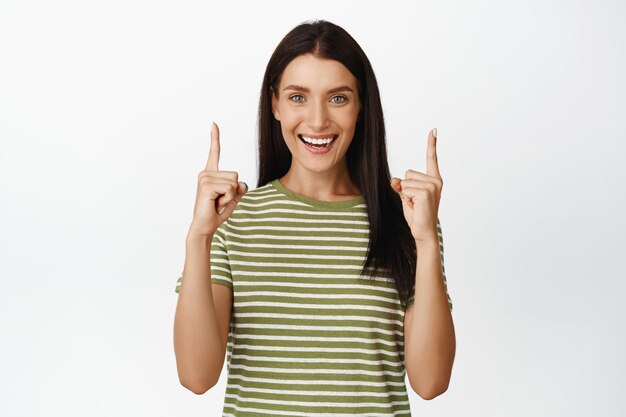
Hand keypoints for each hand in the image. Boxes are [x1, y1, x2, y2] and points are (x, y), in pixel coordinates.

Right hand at [188, 122, 247, 236]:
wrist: (205, 226)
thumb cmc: (217, 212)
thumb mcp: (233, 197)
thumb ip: (239, 188)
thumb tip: (241, 183)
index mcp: (210, 173)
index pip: (214, 152)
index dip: (215, 137)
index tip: (214, 123)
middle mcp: (205, 173)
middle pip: (235, 175)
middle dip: (234, 191)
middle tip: (220, 200)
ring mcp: (204, 178)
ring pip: (234, 182)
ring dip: (230, 196)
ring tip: (218, 202)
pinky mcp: (206, 186)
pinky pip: (230, 189)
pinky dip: (227, 199)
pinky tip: (216, 204)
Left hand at [390, 128, 441, 242]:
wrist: (423, 231)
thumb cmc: (416, 214)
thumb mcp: (406, 196)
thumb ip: (401, 185)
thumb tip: (394, 180)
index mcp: (434, 179)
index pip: (431, 158)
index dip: (432, 144)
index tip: (433, 130)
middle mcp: (435, 181)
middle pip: (407, 173)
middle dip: (405, 188)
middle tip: (415, 202)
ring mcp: (432, 186)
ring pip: (405, 182)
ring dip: (405, 195)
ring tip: (415, 205)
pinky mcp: (426, 192)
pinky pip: (405, 189)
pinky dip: (406, 199)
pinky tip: (415, 207)